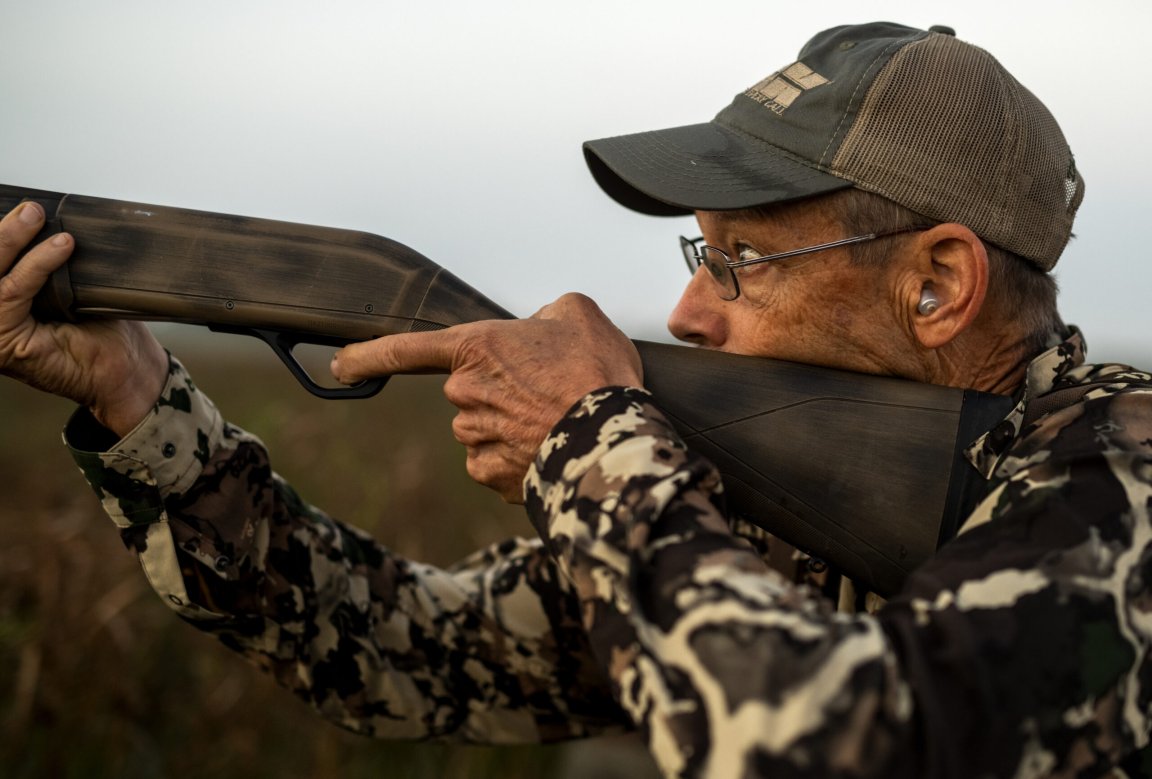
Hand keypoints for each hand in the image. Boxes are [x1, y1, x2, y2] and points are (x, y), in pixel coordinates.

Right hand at [0, 202, 167, 436]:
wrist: (126, 370)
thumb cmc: (103, 334)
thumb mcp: (70, 288)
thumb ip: (47, 264)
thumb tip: (40, 218)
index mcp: (2, 308)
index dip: (0, 237)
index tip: (17, 207)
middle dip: (2, 233)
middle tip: (30, 209)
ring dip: (12, 242)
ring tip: (36, 218)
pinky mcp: (4, 345)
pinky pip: (12, 295)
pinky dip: (36, 267)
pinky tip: (60, 247)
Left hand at [332, 293, 642, 501]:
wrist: (613, 440)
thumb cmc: (597, 374)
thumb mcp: (578, 315)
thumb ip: (546, 312)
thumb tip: (540, 328)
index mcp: (475, 347)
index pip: (406, 349)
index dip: (368, 356)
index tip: (340, 365)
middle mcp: (465, 393)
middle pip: (469, 390)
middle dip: (500, 390)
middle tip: (549, 389)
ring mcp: (475, 437)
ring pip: (483, 427)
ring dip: (511, 424)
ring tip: (558, 420)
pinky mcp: (492, 474)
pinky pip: (495, 462)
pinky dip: (518, 457)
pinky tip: (549, 447)